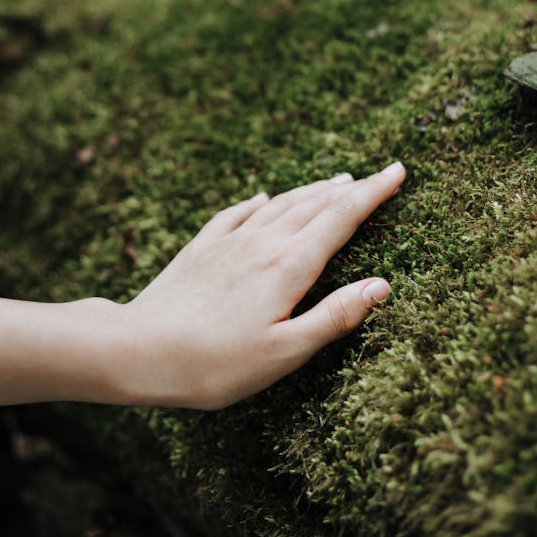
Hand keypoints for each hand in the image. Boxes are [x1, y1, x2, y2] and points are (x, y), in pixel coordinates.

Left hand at [108, 163, 405, 409]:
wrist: (137, 349)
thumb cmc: (215, 364)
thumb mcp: (284, 353)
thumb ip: (334, 317)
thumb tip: (381, 286)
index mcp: (288, 267)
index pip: (341, 219)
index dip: (374, 194)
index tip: (398, 172)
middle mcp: (262, 243)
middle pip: (315, 205)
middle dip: (352, 189)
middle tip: (380, 174)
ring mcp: (229, 242)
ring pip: (280, 205)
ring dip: (312, 191)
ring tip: (336, 181)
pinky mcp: (201, 248)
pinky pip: (237, 214)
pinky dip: (258, 202)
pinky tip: (262, 197)